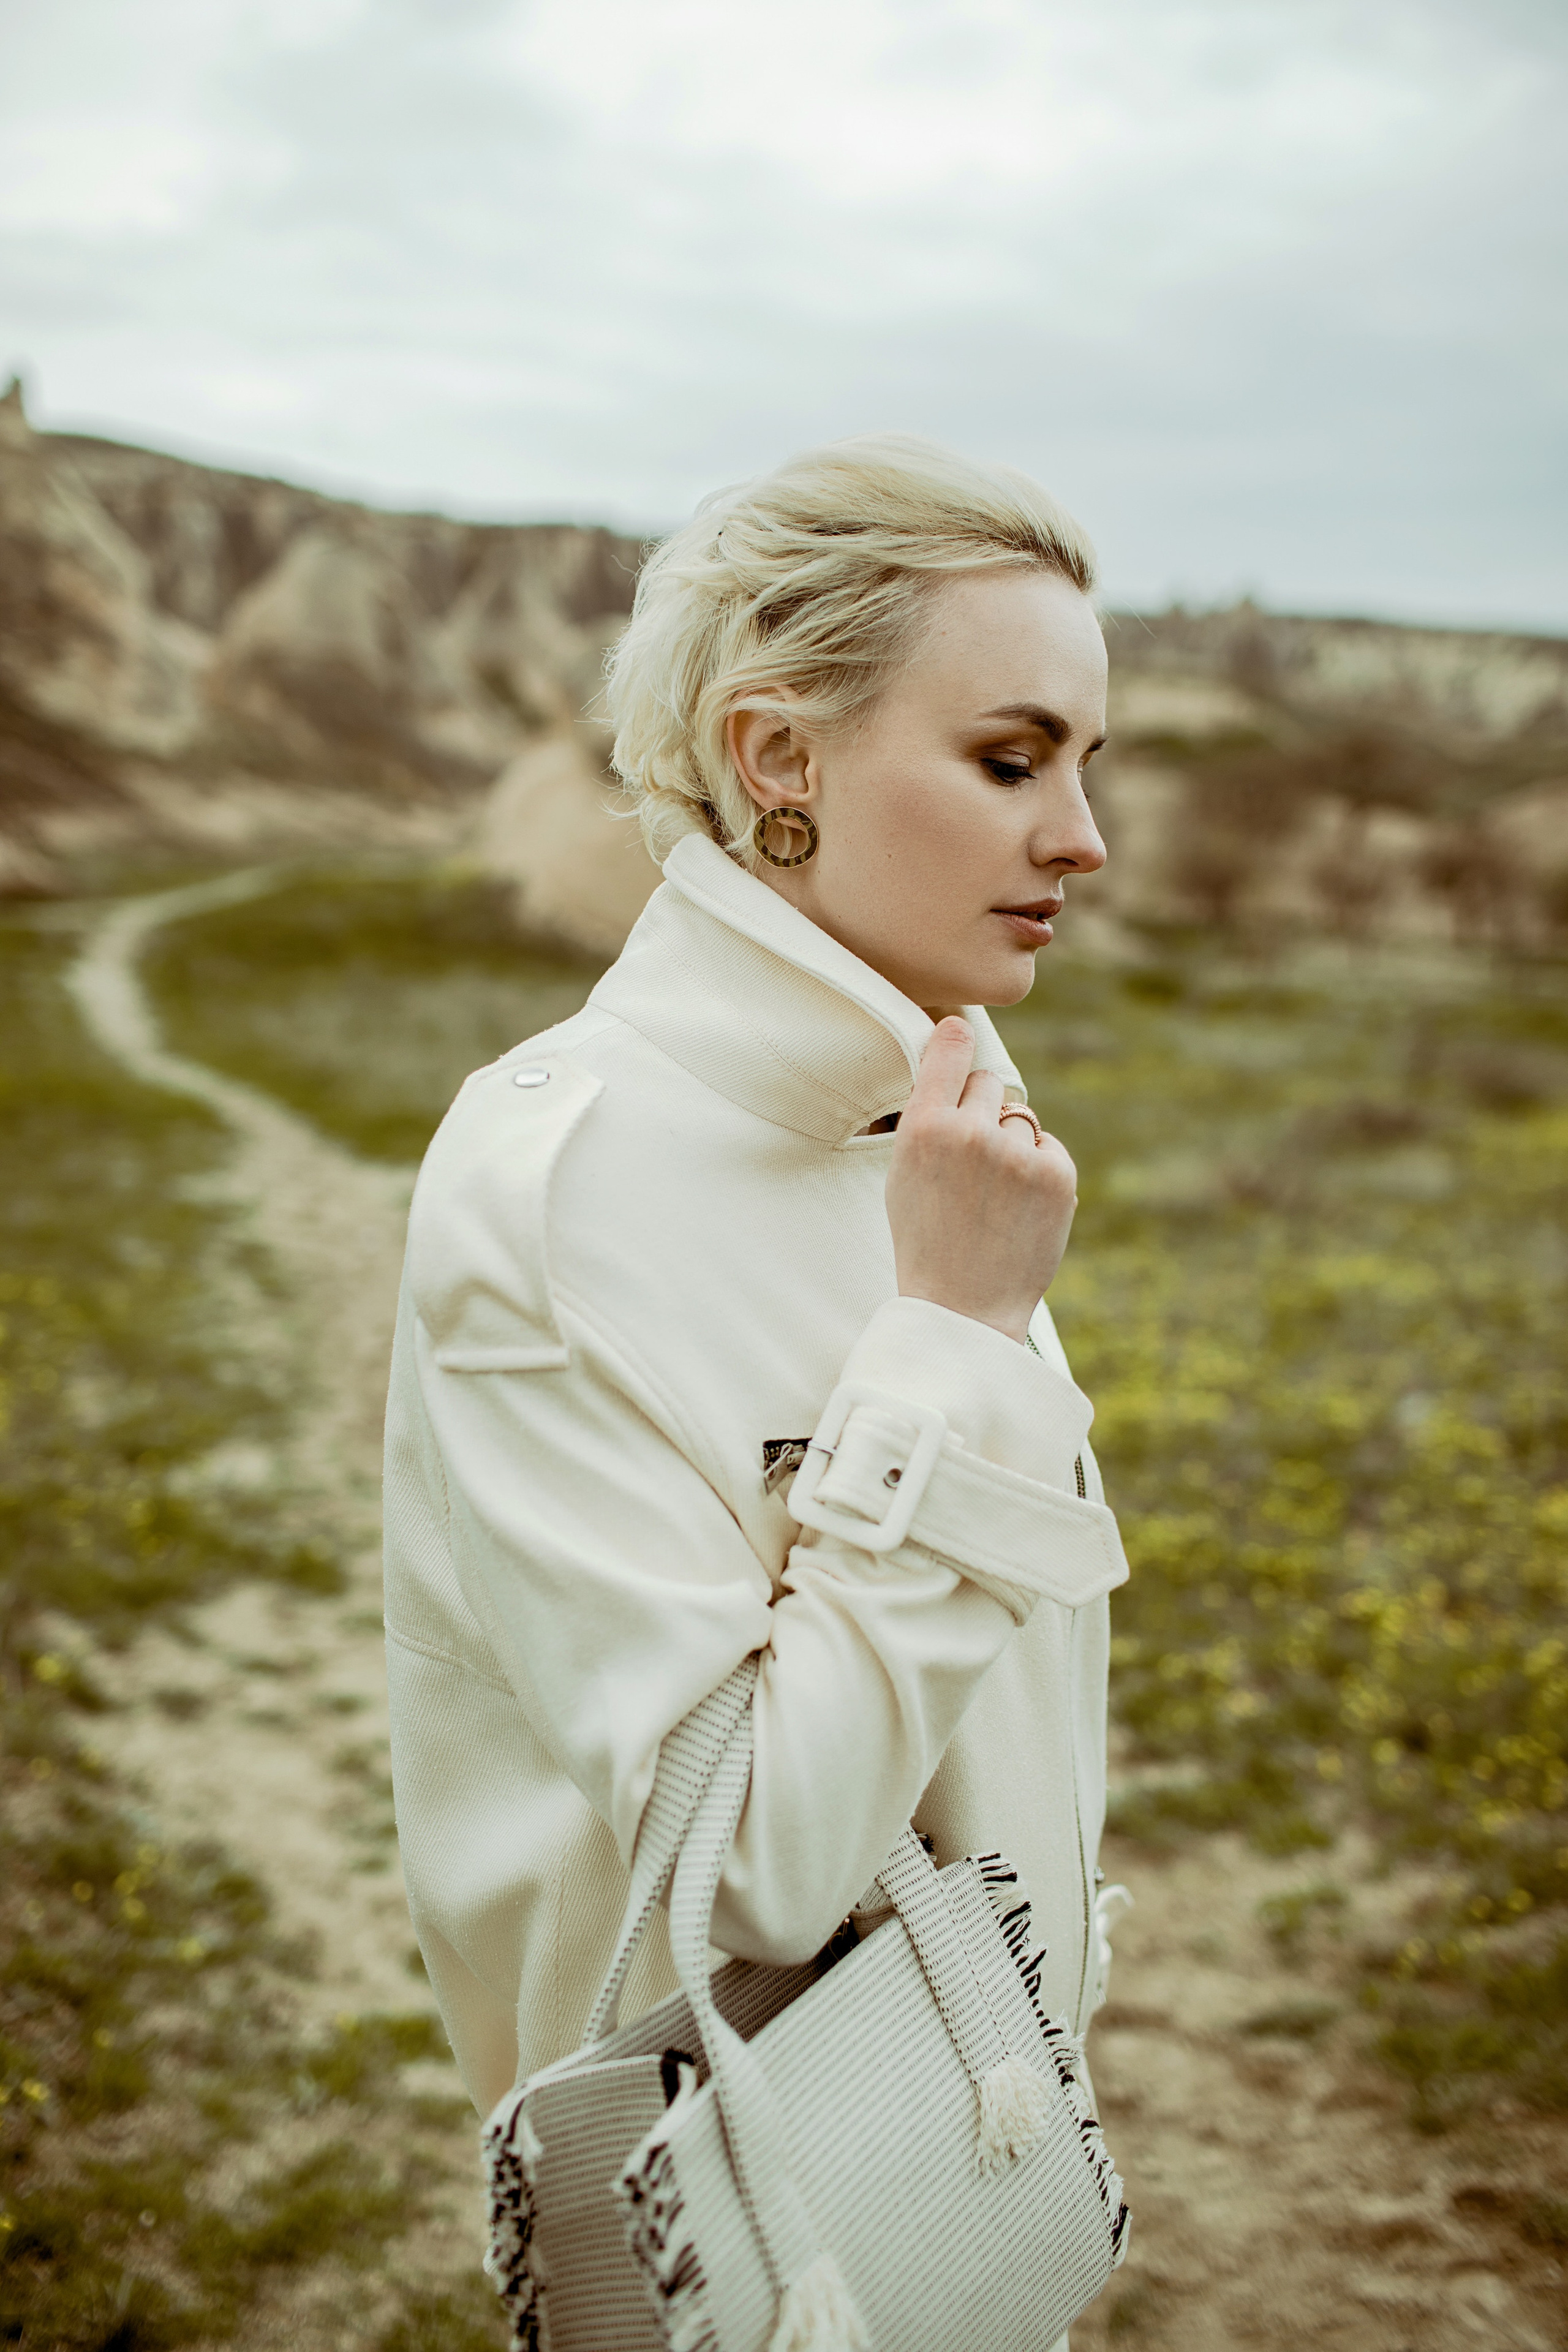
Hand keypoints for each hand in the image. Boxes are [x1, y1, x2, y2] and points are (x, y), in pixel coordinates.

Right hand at [884, 1018, 1077, 1344]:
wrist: (965, 1307)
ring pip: (1018, 1119)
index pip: (948, 1052)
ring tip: (993, 1196)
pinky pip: (1048, 1146)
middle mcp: (971, 1132)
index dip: (956, 1037)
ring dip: (1011, 1144)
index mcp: (923, 1129)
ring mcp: (1017, 1153)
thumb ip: (927, 1120)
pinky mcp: (1056, 1174)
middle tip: (971, 1161)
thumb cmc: (926, 1242)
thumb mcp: (903, 1175)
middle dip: (981, 1111)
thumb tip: (954, 1062)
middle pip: (987, 1084)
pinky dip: (1039, 1169)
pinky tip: (1019, 1206)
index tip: (959, 1030)